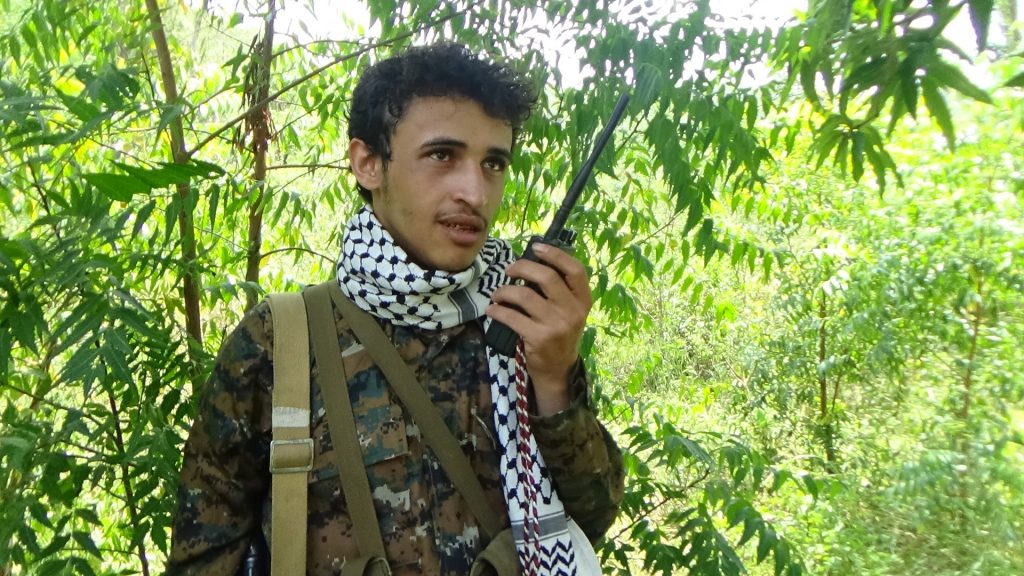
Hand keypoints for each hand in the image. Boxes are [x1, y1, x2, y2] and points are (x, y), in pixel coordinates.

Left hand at [486, 242, 592, 415]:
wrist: (558, 369)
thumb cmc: (560, 333)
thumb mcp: (570, 311)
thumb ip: (559, 290)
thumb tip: (530, 262)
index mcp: (583, 300)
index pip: (575, 270)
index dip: (555, 254)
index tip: (536, 247)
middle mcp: (573, 311)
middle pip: (546, 277)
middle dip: (522, 267)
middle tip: (509, 270)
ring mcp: (556, 325)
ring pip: (524, 295)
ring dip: (504, 291)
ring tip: (497, 294)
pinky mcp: (538, 338)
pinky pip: (511, 316)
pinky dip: (497, 310)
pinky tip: (492, 310)